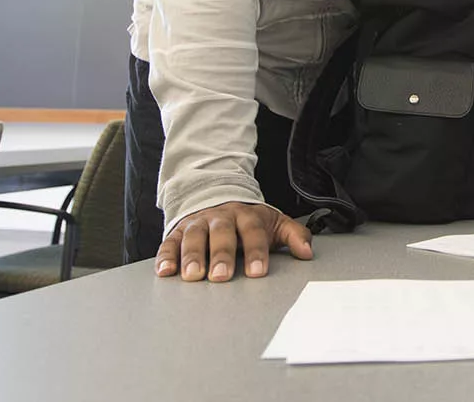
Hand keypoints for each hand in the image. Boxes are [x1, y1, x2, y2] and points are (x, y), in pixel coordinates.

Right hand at [155, 201, 313, 282]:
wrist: (218, 196)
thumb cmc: (248, 220)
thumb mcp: (274, 223)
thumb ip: (294, 235)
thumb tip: (307, 253)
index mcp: (247, 216)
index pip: (253, 232)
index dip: (257, 252)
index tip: (258, 272)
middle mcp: (222, 218)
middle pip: (222, 233)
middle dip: (221, 255)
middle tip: (221, 276)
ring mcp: (198, 223)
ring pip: (194, 236)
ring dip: (192, 255)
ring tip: (193, 275)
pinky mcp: (178, 231)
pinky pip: (170, 242)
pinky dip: (166, 256)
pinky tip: (166, 271)